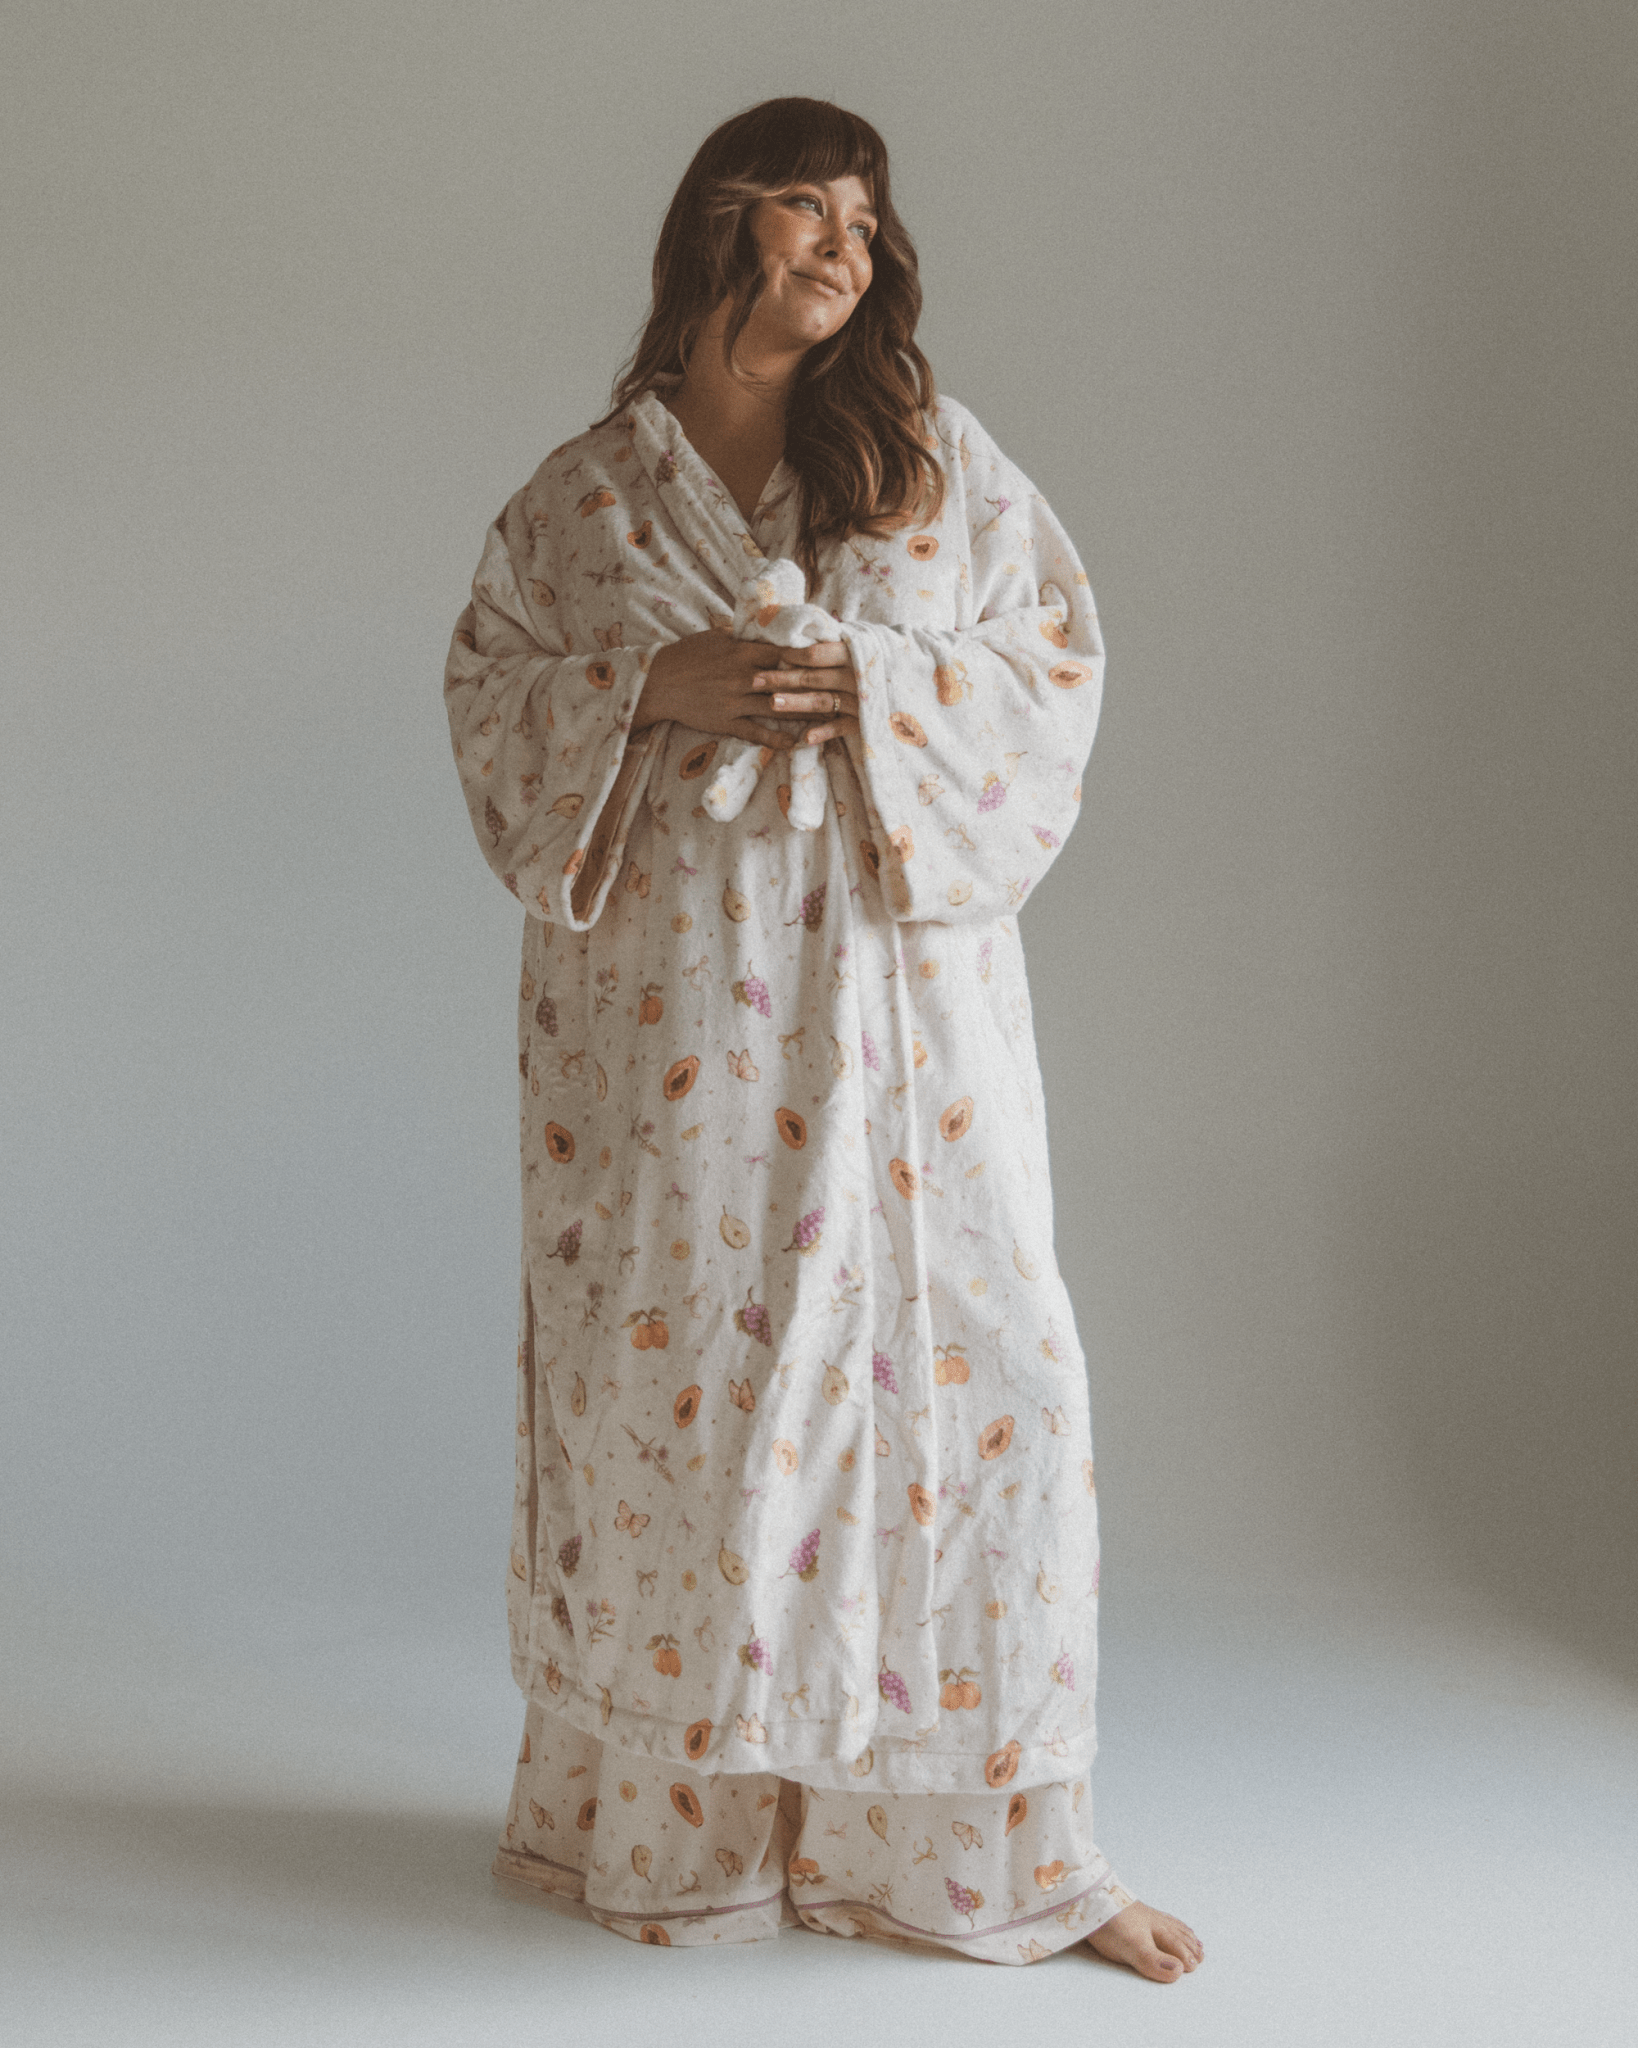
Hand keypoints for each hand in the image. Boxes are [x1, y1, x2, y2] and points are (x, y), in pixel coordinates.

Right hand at [632, 630, 859, 749]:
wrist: (658, 682)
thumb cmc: (687, 655)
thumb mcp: (716, 636)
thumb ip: (744, 635)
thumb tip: (767, 626)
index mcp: (742, 653)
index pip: (785, 652)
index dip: (811, 655)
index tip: (834, 656)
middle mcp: (744, 677)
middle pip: (789, 680)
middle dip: (818, 683)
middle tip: (846, 687)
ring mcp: (736, 702)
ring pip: (779, 707)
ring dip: (807, 711)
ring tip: (833, 715)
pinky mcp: (728, 723)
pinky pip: (758, 733)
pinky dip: (779, 739)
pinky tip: (799, 743)